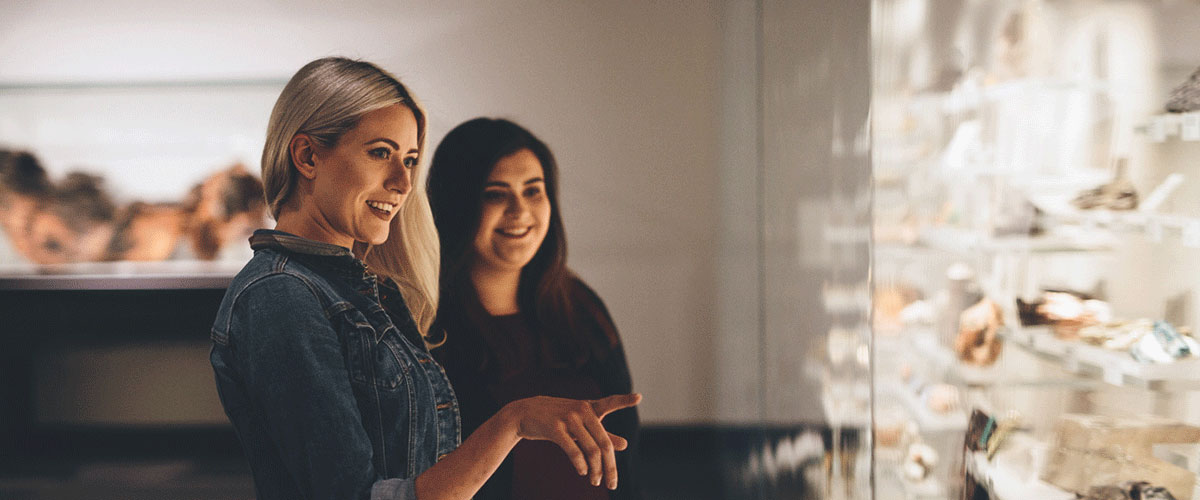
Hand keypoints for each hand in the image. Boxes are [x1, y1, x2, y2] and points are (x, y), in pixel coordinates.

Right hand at [502, 393, 640, 489]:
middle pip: (604, 443)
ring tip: (596, 481)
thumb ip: (603, 435)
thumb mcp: (581, 424)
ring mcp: (568, 418)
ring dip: (596, 470)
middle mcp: (581, 410)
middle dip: (610, 467)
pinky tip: (583, 472)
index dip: (624, 401)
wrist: (525, 413)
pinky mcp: (554, 428)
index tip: (639, 397)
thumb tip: (626, 444)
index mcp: (590, 407)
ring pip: (591, 450)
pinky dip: (580, 464)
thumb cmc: (558, 419)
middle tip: (613, 484)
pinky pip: (573, 450)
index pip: (610, 403)